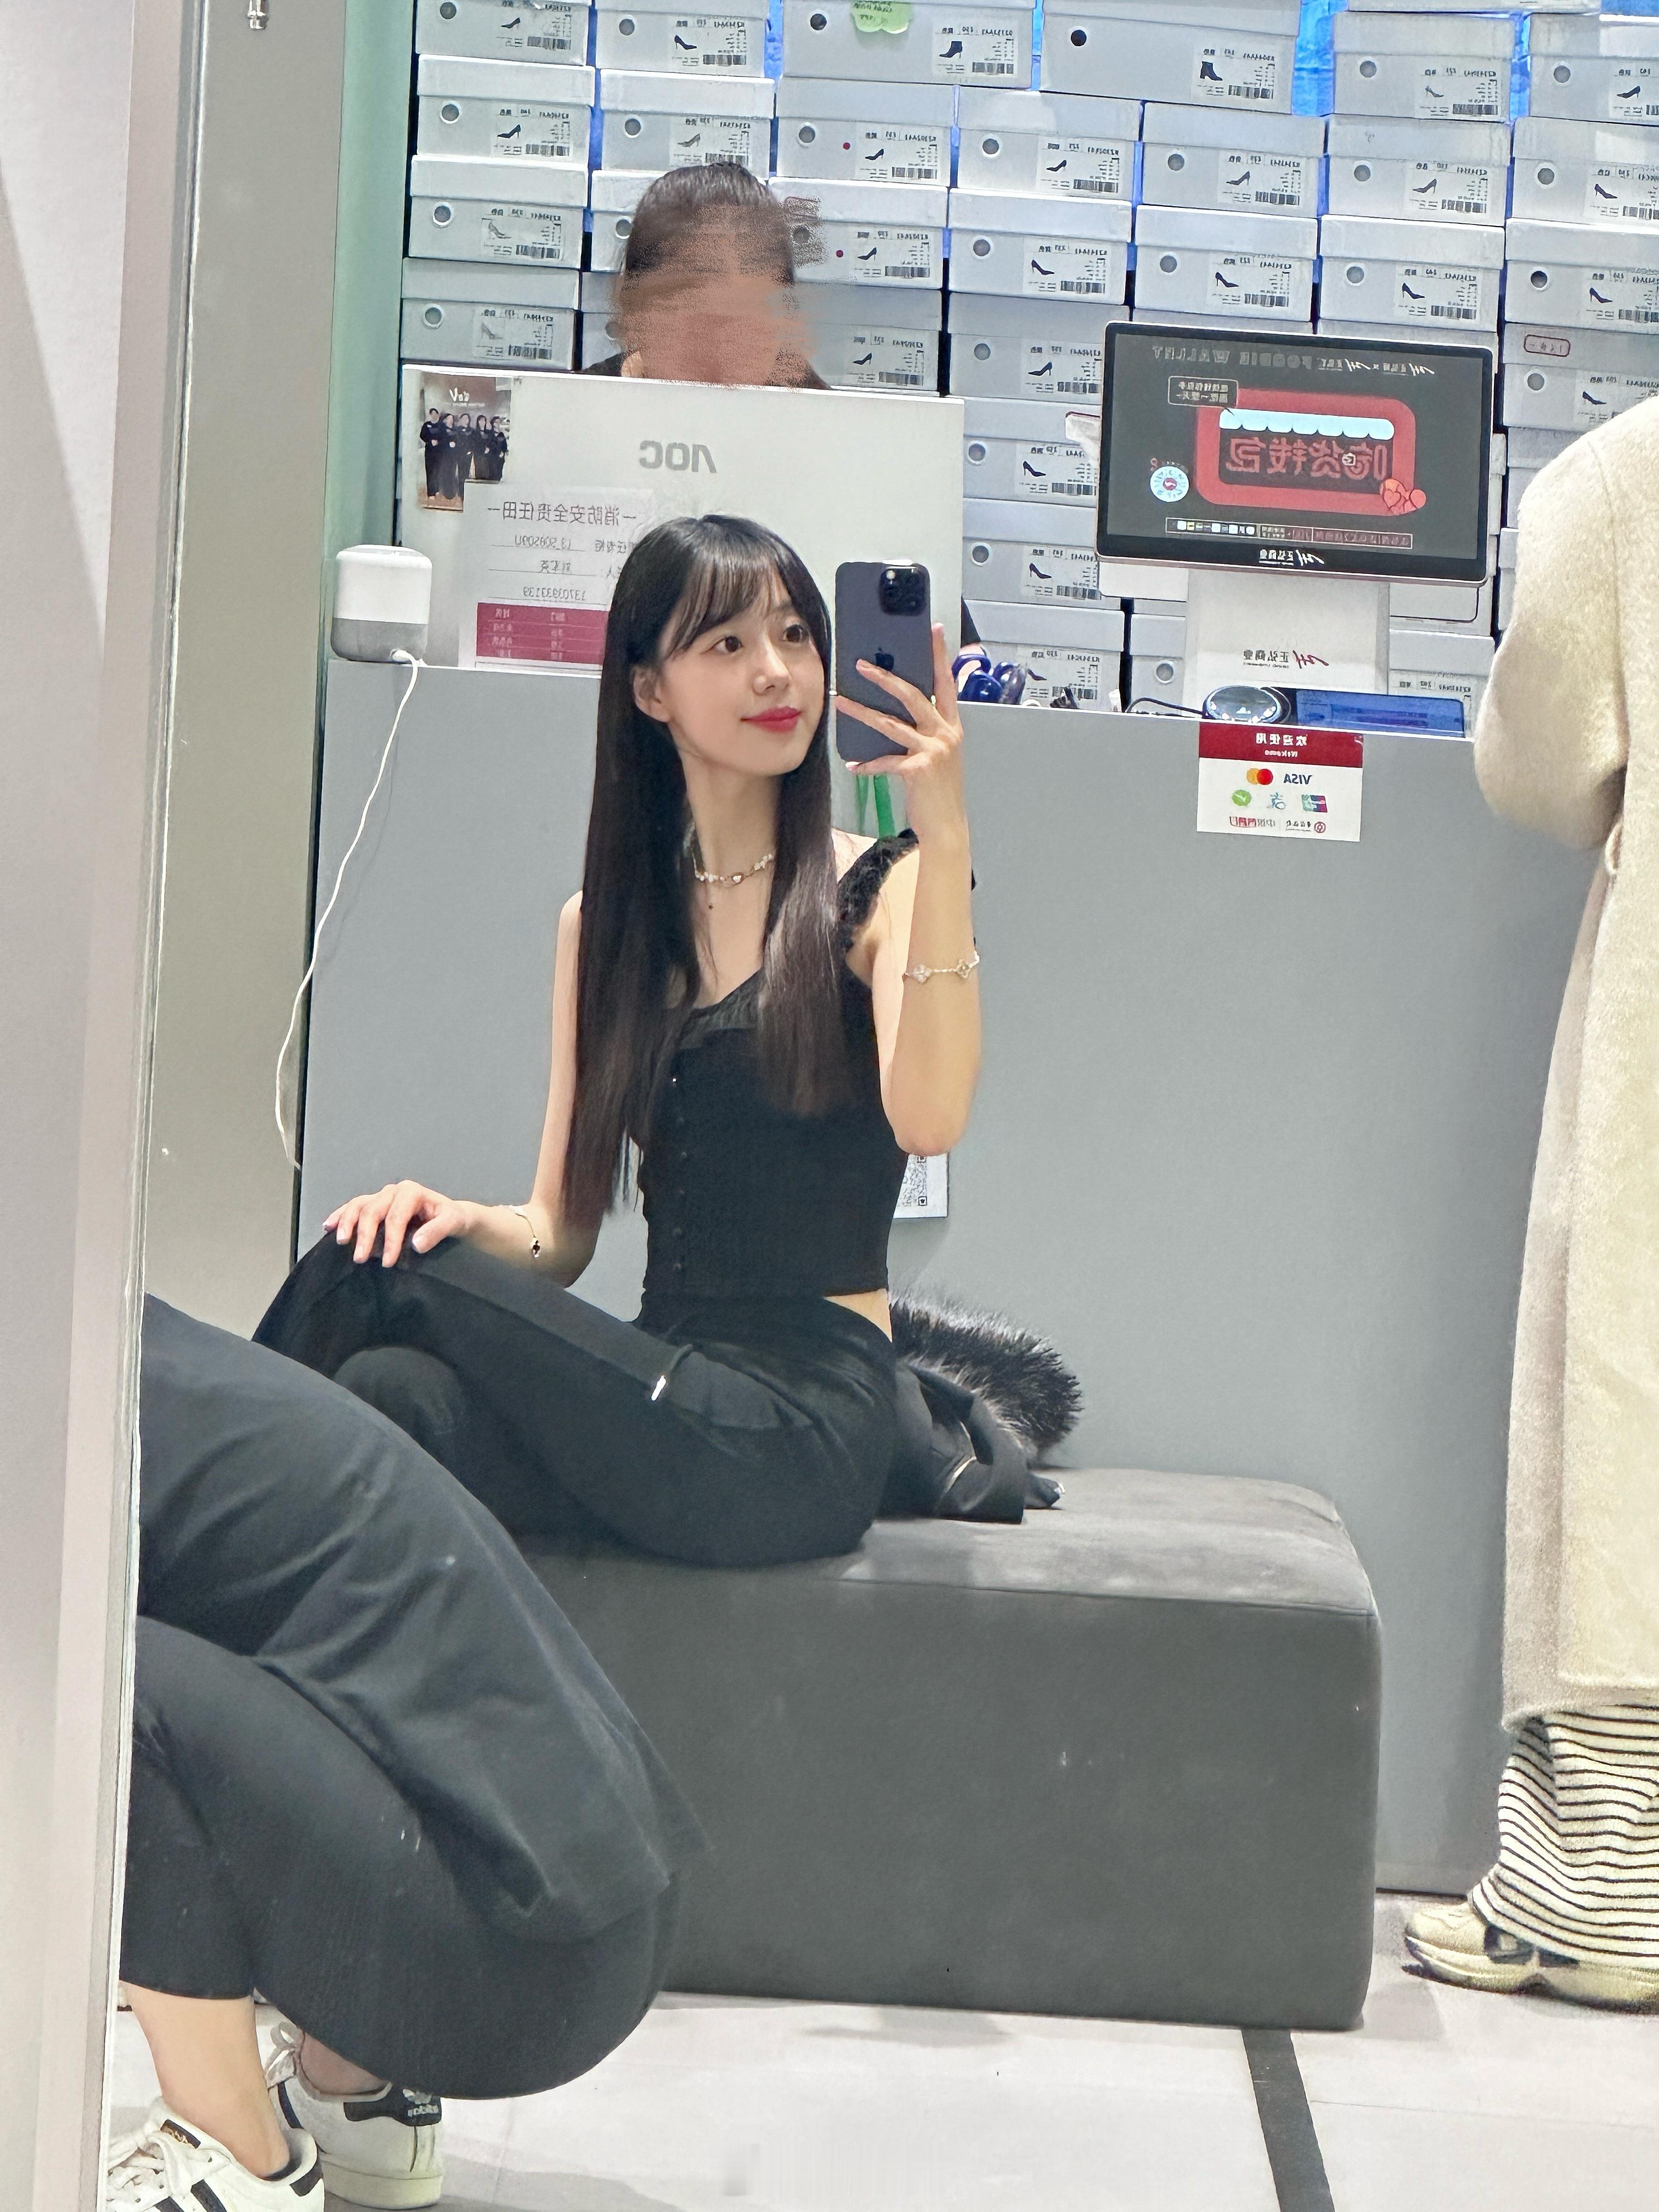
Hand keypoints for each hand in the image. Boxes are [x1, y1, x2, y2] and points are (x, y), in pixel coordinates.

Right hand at [323, 1182, 473, 1267]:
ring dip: (347, 1223)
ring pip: (358, 1205)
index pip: (395, 1217)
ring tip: (340, 1242)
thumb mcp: (453, 1223)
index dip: (390, 1240)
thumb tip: (416, 1244)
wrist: (450, 1216)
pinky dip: (340, 1215)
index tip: (387, 1262)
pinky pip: (353, 1206)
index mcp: (411, 1192)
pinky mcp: (374, 1204)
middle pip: (372, 1210)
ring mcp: (382, 1196)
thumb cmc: (451, 1219)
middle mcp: (393, 1191)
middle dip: (365, 1235)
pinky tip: (328, 1226)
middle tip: (360, 1259)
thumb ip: (437, 1231)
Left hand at [834, 624, 967, 846]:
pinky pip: (884, 760)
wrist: (947, 826)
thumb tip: (896, 715)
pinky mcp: (917, 769)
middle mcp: (945, 734)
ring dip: (861, 711)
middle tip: (861, 665)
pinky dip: (867, 764)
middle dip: (885, 678)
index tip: (934, 631)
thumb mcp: (938, 756)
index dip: (940, 656)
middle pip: (913, 695)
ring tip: (840, 701)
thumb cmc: (939, 791)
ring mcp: (933, 750)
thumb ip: (925, 733)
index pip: (946, 683)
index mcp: (952, 727)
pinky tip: (853, 765)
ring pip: (890, 723)